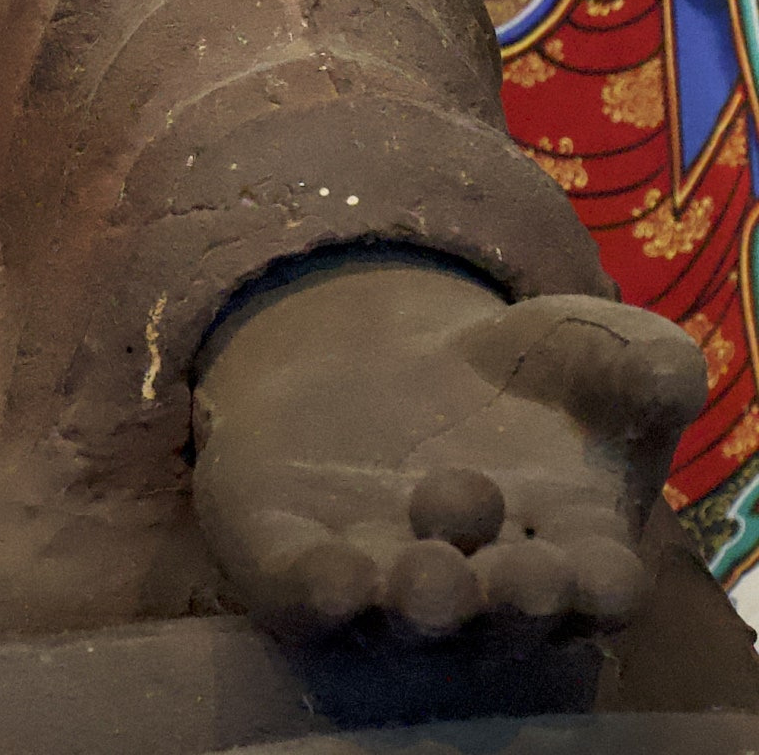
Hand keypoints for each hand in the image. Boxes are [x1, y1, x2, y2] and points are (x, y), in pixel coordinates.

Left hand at [192, 260, 704, 662]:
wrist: (393, 357)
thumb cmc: (521, 374)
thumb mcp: (588, 347)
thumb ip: (643, 362)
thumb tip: (671, 376)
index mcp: (570, 550)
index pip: (598, 589)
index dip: (600, 587)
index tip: (602, 572)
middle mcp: (479, 588)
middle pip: (502, 616)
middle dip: (508, 600)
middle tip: (512, 574)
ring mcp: (383, 581)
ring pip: (403, 617)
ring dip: (419, 605)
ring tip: (428, 577)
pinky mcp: (294, 561)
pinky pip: (302, 596)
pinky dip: (318, 595)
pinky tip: (332, 577)